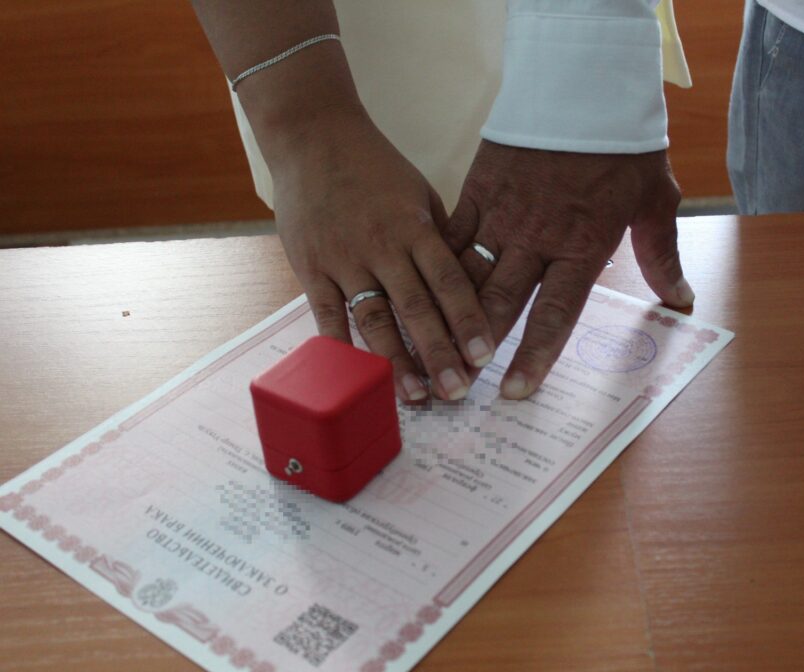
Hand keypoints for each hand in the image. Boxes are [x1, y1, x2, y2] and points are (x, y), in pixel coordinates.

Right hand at [271, 110, 495, 402]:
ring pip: (374, 319)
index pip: (450, 283)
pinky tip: (355, 378)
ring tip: (414, 396)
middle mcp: (382, 246)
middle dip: (438, 354)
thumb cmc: (374, 167)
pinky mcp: (310, 267)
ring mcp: (343, 259)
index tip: (485, 357)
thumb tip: (470, 285)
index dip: (468, 322)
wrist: (312, 136)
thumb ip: (440, 240)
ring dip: (395, 361)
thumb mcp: (419, 194)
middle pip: (416, 309)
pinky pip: (326, 315)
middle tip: (457, 392)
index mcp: (415, 228)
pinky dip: (340, 348)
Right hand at [444, 140, 693, 399]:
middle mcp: (537, 238)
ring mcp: (502, 215)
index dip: (535, 355)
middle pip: (504, 302)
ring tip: (435, 347)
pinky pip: (452, 236)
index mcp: (582, 245)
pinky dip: (439, 266)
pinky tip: (423, 291)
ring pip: (470, 275)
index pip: (556, 312)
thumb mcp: (655, 199)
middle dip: (482, 345)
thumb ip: (661, 255)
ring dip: (452, 314)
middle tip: (463, 382)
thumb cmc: (623, 146)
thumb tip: (682, 301)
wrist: (584, 83)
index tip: (516, 389)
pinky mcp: (478, 190)